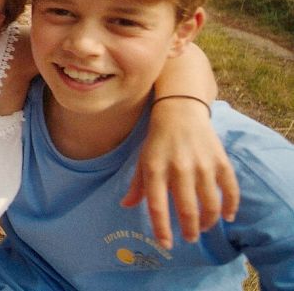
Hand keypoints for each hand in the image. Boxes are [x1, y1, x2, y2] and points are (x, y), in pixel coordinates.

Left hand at [122, 99, 238, 249]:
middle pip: (187, 209)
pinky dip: (231, 206)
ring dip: (208, 221)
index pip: (157, 206)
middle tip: (190, 238)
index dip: (162, 229)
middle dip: (189, 230)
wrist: (180, 111)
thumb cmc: (157, 141)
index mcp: (155, 169)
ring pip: (210, 203)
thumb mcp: (142, 160)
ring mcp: (202, 164)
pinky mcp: (220, 160)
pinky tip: (227, 217)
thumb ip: (137, 185)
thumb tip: (126, 206)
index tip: (167, 244)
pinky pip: (230, 189)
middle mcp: (179, 168)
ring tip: (203, 227)